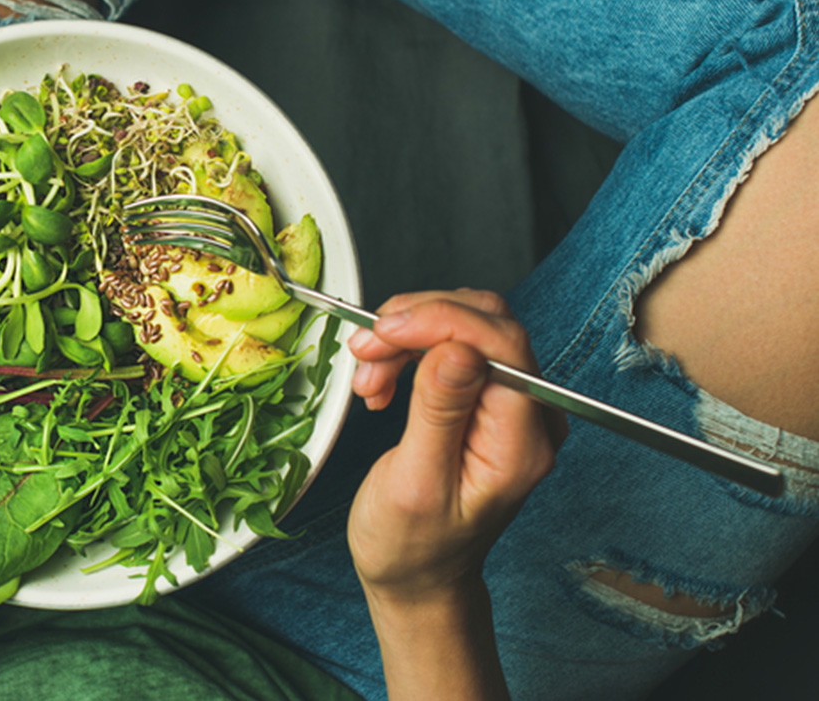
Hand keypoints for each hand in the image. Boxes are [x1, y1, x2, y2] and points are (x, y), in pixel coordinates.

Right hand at [347, 289, 557, 599]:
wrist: (416, 573)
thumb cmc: (413, 546)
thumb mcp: (416, 484)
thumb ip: (439, 413)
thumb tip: (458, 349)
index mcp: (521, 442)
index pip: (501, 345)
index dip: (440, 321)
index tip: (385, 330)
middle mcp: (529, 416)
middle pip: (486, 324)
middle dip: (417, 324)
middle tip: (366, 349)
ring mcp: (509, 405)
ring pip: (465, 327)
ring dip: (407, 336)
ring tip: (368, 375)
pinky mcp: (485, 398)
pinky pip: (452, 346)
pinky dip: (409, 349)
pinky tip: (383, 378)